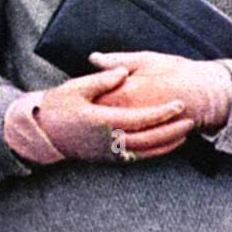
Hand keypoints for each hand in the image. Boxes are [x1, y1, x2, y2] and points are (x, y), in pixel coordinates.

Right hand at [36, 64, 193, 162]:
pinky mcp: (107, 159)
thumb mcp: (75, 88)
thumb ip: (102, 79)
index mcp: (102, 121)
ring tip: (184, 134)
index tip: (179, 104)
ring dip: (167, 143)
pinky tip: (164, 146)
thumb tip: (125, 72)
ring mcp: (108, 152)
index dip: (162, 112)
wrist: (41, 133)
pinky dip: (154, 153)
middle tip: (190, 120)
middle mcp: (108, 140)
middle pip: (149, 138)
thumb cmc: (56, 107)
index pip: (140, 118)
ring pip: (145, 152)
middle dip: (172, 130)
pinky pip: (136, 158)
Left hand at [90, 51, 231, 131]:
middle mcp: (132, 115)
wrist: (209, 94)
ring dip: (100, 131)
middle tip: (80, 109)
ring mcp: (142, 131)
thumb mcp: (147, 59)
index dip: (83, 96)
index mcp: (127, 92)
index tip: (76, 94)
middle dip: (88, 115)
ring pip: (111, 136)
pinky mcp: (151, 142)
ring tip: (93, 123)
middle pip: (99, 119)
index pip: (95, 98)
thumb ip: (118, 61)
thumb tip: (93, 58)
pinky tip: (112, 136)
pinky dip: (116, 143)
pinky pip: (127, 148)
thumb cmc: (178, 72)